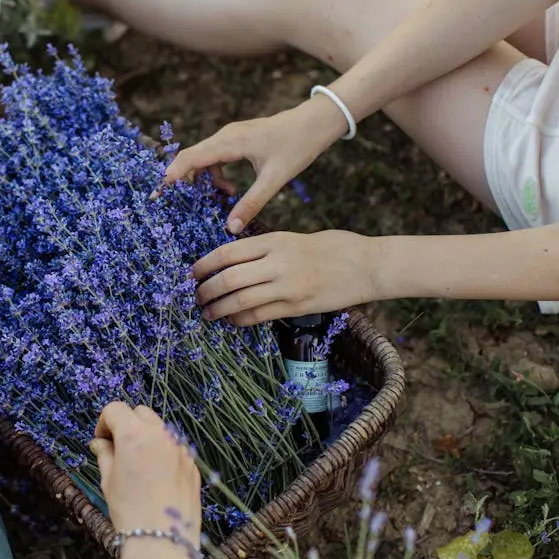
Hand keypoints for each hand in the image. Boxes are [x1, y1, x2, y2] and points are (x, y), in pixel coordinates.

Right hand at [91, 403, 201, 547]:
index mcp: (134, 434)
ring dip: (147, 436)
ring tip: (139, 465)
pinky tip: (156, 477)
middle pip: (139, 412)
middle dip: (127, 425)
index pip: (115, 409)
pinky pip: (174, 446)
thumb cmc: (130, 510)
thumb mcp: (108, 480)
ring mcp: (179, 447)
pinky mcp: (192, 462)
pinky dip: (163, 452)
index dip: (104, 423)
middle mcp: (160, 433)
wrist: (163, 539)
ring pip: (160, 428)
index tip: (102, 441)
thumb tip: (101, 443)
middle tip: (119, 450)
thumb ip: (104, 454)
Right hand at [162, 96, 347, 233]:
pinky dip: (215, 174)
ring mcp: (230, 135)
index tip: (156, 192)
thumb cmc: (297, 146)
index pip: (192, 158)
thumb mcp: (274, 180)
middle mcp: (225, 135)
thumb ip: (251, 204)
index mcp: (231, 142)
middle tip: (168, 202)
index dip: (172, 175)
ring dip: (203, 180)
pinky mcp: (236, 138)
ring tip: (220, 198)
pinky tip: (230, 190)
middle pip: (192, 157)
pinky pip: (215, 157)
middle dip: (180, 180)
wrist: (315, 122)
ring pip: (203, 158)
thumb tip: (230, 229)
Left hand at [194, 230, 377, 325]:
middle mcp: (277, 263)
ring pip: (240, 301)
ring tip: (207, 313)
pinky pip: (259, 316)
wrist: (367, 265)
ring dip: (218, 309)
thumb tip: (234, 262)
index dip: (204, 265)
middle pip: (228, 279)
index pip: (228, 253)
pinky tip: (231, 320)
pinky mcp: (297, 307)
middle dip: (206, 290)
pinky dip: (239, 319)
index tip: (192, 274)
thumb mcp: (293, 238)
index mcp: (274, 241)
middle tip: (196, 297)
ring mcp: (287, 287)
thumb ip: (265, 249)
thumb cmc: (332, 247)